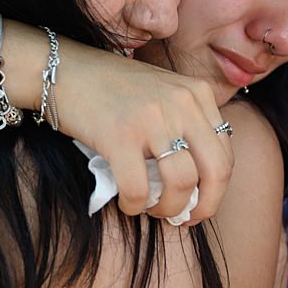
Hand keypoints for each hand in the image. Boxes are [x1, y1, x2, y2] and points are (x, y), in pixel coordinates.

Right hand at [52, 40, 233, 220]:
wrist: (62, 69)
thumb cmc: (113, 89)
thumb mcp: (164, 94)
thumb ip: (187, 126)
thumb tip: (198, 185)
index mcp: (198, 93)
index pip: (225, 154)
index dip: (215, 191)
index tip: (198, 206)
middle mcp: (183, 102)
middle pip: (215, 172)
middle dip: (203, 206)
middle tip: (183, 218)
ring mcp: (152, 117)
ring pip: (181, 184)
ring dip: (168, 209)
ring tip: (151, 209)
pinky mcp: (120, 135)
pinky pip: (138, 189)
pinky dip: (134, 206)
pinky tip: (127, 203)